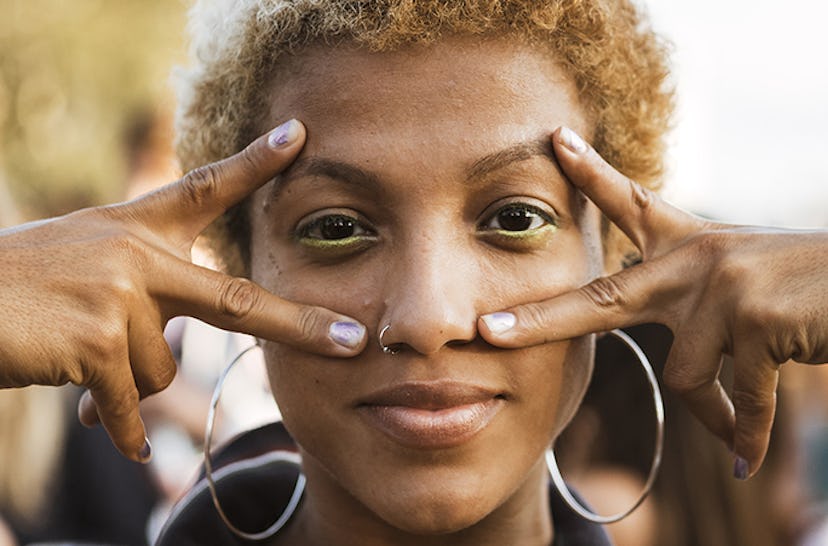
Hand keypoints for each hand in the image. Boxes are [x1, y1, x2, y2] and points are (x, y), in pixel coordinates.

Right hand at [0, 119, 366, 461]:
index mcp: (135, 225)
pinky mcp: (98, 343)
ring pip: (163, 369)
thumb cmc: (22, 285)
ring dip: (128, 380)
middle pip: (237, 300)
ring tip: (82, 357)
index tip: (299, 136)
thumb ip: (140, 296)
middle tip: (354, 341)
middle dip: (300, 326)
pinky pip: (130, 404)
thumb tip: (158, 383)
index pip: (204, 187)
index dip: (254, 163)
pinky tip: (111, 432)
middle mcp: (136, 255)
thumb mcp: (87, 259)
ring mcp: (120, 297)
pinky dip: (122, 427)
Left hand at [479, 126, 827, 477]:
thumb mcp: (733, 272)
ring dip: (716, 412)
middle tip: (489, 332)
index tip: (554, 140)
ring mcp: (721, 289)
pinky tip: (747, 463)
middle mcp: (695, 259)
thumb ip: (684, 295)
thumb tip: (661, 356)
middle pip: (601, 298)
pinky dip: (743, 435)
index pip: (630, 199)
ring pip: (686, 374)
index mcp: (688, 241)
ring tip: (739, 430)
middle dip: (543, 321)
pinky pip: (736, 400)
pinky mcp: (753, 322)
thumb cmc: (800, 286)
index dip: (590, 173)